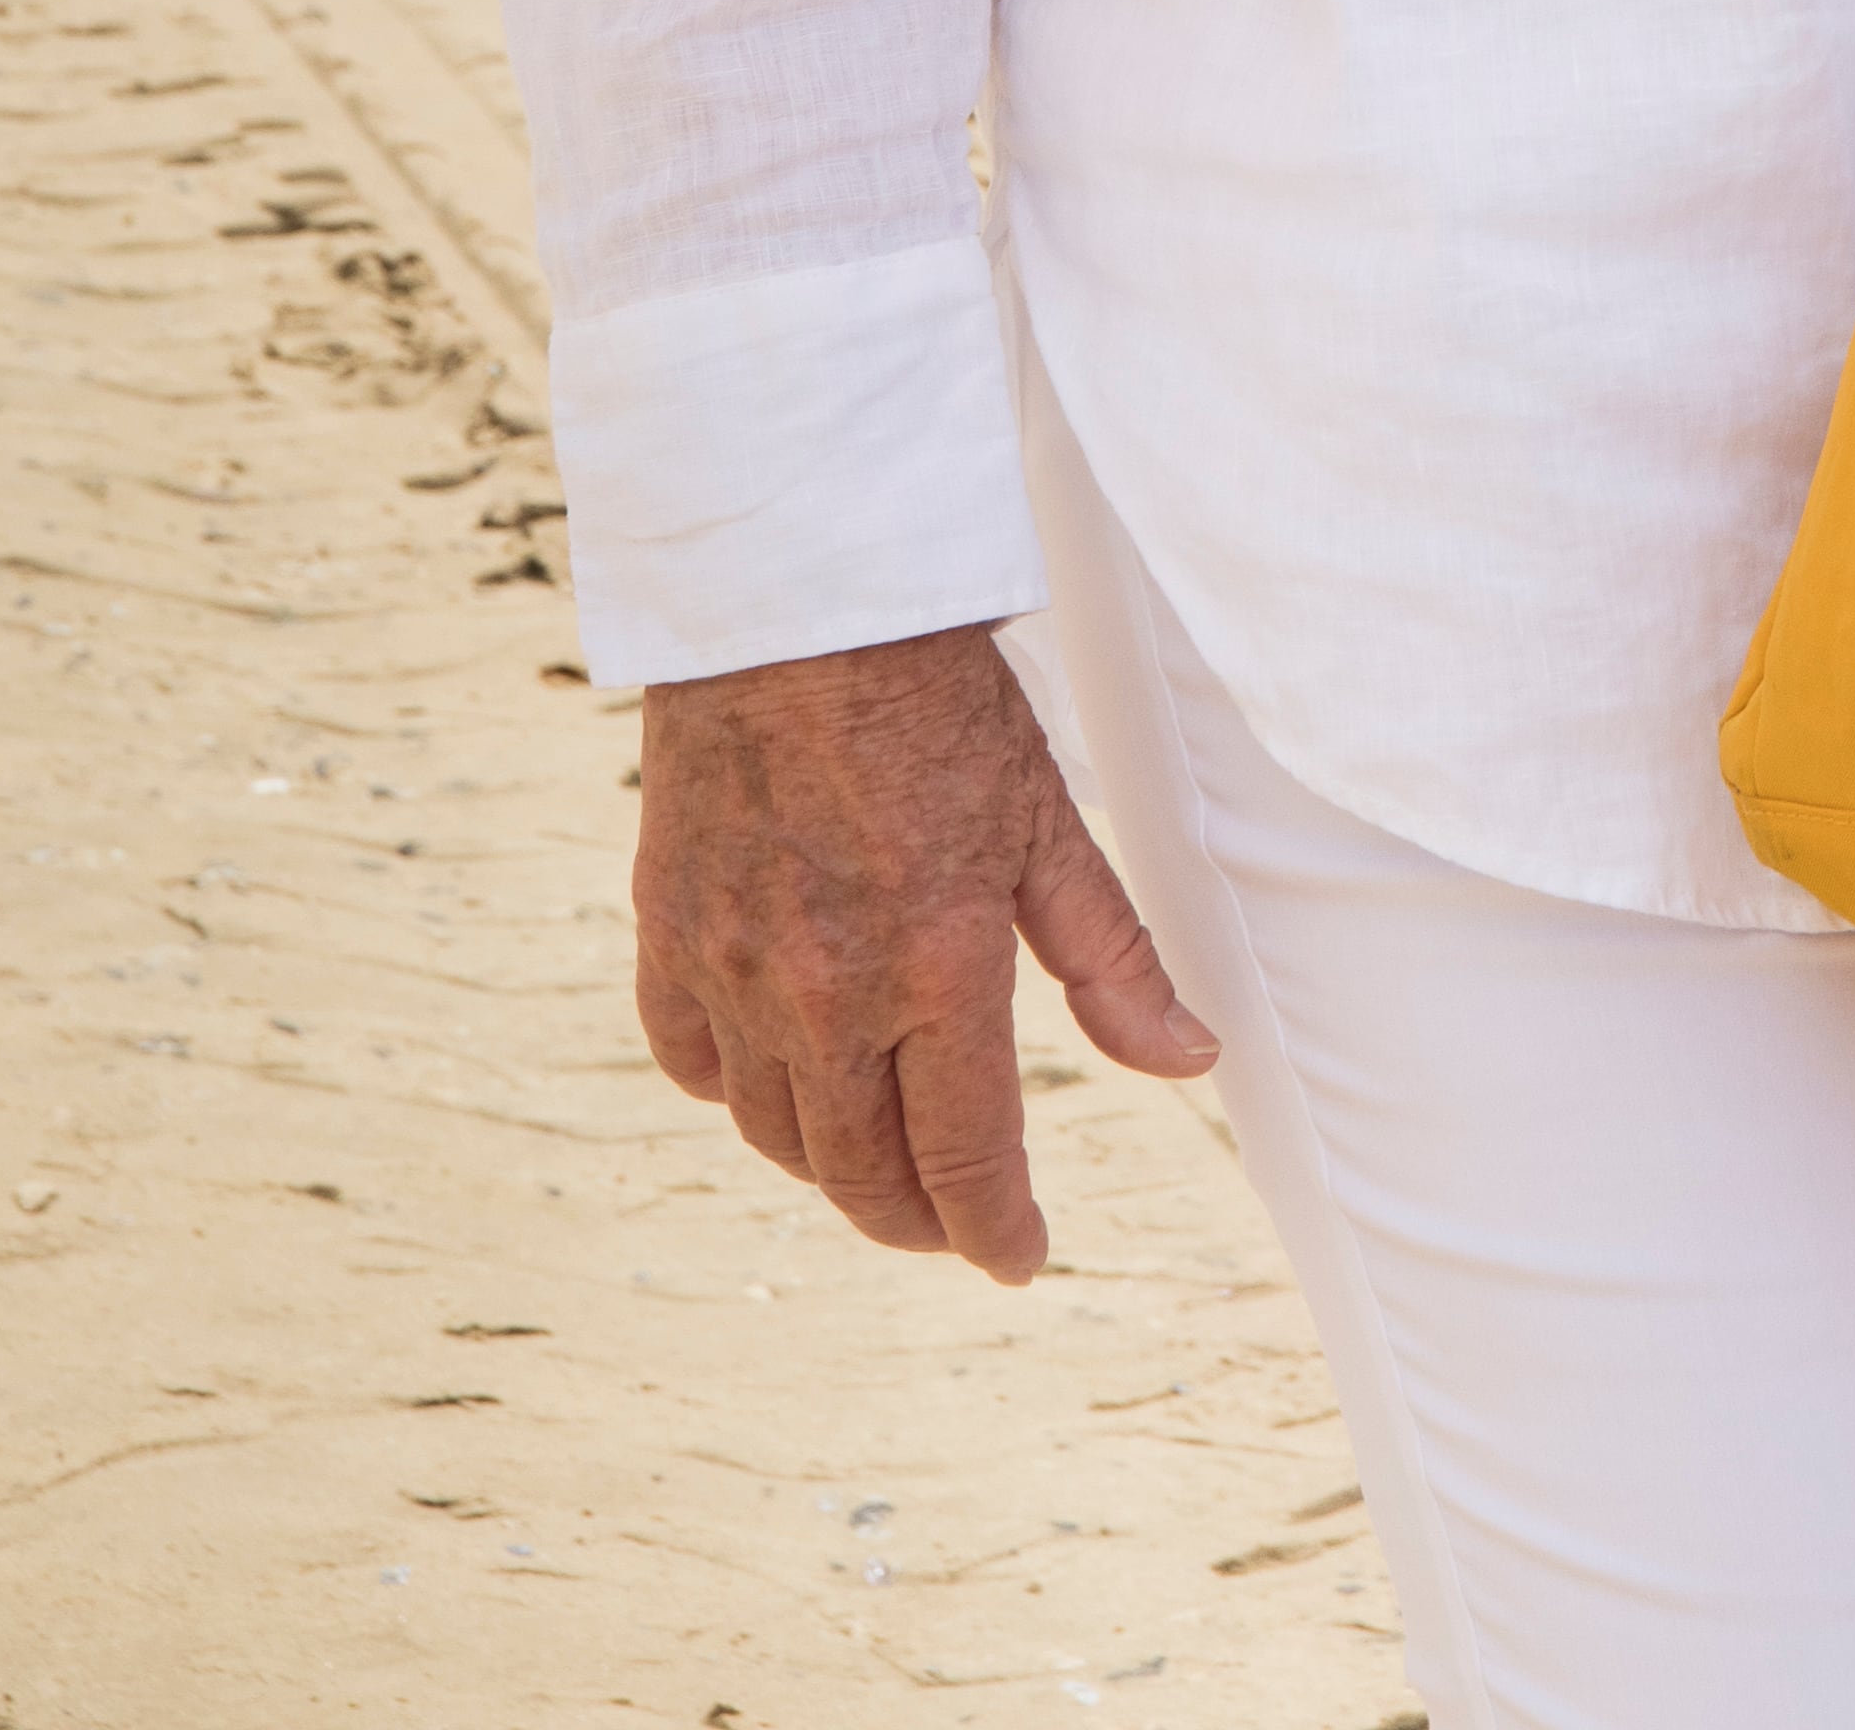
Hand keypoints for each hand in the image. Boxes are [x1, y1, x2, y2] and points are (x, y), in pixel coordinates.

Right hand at [633, 624, 1215, 1279]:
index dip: (996, 1229)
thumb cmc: (934, 699)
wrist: (796, 598)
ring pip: (776, 1135)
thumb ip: (1112, 957)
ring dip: (832, 1166)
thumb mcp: (1046, 821)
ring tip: (877, 1157)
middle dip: (918, 1219)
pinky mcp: (666, 932)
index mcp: (935, 970)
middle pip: (863, 1175)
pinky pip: (691, 1063)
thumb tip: (1188, 1060)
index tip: (1017, 1256)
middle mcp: (826, 994)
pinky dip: (736, 1092)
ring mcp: (732, 971)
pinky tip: (779, 1078)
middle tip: (953, 1221)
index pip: (965, 1161)